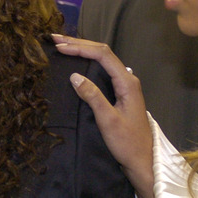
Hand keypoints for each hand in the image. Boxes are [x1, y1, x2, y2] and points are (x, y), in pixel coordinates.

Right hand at [52, 34, 153, 197]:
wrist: (142, 159)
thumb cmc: (127, 142)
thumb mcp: (107, 121)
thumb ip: (93, 97)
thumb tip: (74, 76)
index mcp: (127, 82)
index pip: (103, 55)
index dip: (81, 48)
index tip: (61, 47)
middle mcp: (127, 78)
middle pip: (103, 53)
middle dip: (79, 44)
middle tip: (55, 39)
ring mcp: (124, 84)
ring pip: (102, 59)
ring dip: (83, 50)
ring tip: (63, 45)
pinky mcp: (119, 91)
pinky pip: (102, 69)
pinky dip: (87, 61)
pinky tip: (77, 60)